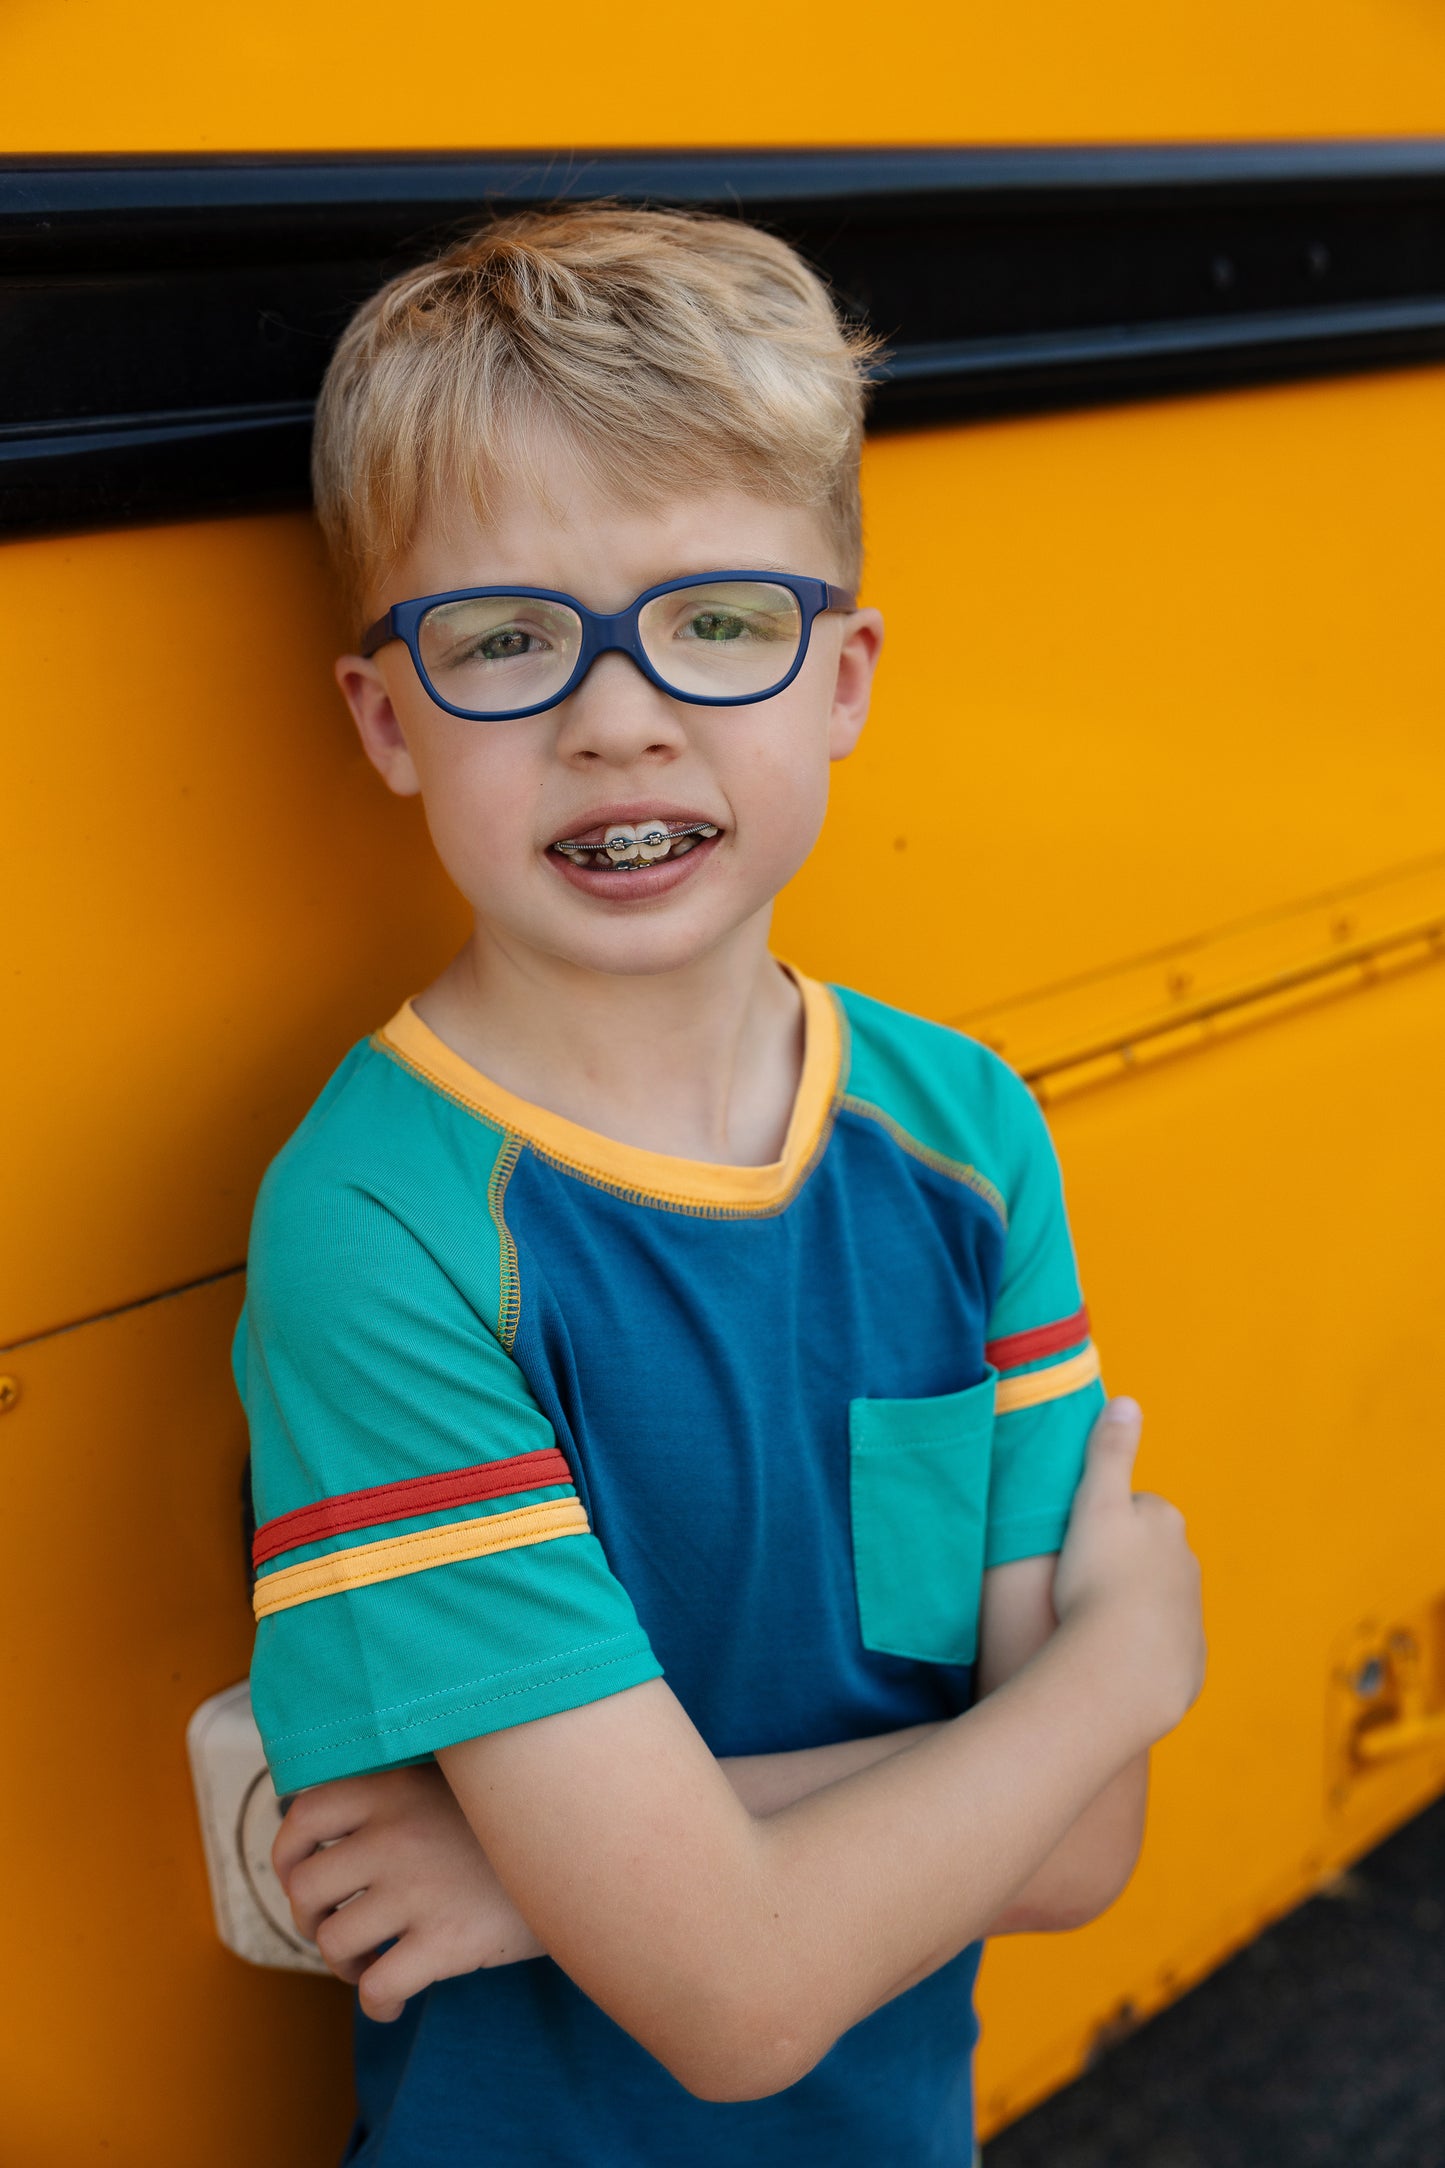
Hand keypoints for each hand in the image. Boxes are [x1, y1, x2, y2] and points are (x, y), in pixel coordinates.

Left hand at [273, 1764, 544, 2020]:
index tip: (301, 1875)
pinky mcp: (446, 1942)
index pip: (302, 1815)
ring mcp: (419, 1889)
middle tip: (335, 1927)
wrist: (588, 1852)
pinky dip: (376, 2005)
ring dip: (341, 1965)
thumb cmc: (516, 1822)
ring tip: (366, 1964)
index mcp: (393, 1786)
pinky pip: (377, 1989)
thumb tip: (324, 1815)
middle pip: (306, 1888)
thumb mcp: (455, 1779)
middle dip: (309, 1918)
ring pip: (334, 1943)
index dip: (287, 1854)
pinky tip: (393, 2003)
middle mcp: (396, 1833)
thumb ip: (398, 1789)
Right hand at [1051, 1398, 1205, 1743]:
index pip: (1136, 1506)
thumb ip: (1110, 1452)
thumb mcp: (1096, 1503)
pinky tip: (1111, 1654)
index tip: (1079, 1539)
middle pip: (1150, 1551)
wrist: (1123, 1669)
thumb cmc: (1100, 1579)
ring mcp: (1190, 1615)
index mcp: (1166, 1522)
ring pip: (1157, 1597)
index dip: (1105, 1519)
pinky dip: (1141, 1644)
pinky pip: (1161, 1643)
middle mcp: (1187, 1564)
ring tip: (1091, 1618)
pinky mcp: (1187, 1659)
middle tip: (1081, 1578)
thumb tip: (1127, 1402)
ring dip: (1131, 1603)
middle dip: (1123, 1560)